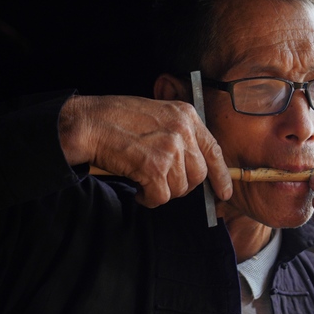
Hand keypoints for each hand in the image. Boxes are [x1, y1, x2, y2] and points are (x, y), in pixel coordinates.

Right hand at [59, 95, 232, 206]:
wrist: (88, 123)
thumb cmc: (117, 119)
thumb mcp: (158, 114)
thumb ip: (179, 134)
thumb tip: (192, 164)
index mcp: (186, 115)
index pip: (214, 150)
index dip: (221, 176)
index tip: (224, 192)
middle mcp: (182, 131)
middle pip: (198, 174)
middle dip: (181, 185)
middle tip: (161, 181)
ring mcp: (169, 149)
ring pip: (179, 188)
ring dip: (161, 191)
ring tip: (144, 180)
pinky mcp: (154, 168)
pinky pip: (161, 196)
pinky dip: (148, 198)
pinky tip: (137, 188)